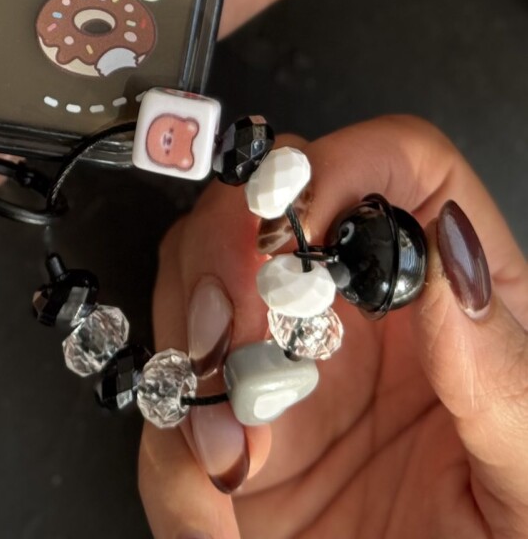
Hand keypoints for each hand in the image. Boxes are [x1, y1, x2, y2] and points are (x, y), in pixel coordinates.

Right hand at [139, 117, 527, 538]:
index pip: (399, 171)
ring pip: (198, 298)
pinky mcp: (237, 477)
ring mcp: (290, 397)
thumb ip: (504, 377)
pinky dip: (175, 461)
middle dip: (233, 251)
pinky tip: (221, 502)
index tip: (307, 212)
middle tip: (242, 324)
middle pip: (270, 212)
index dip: (348, 162)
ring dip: (192, 347)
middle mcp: (362, 335)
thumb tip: (450, 259)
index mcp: (451, 310)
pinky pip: (170, 434)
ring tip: (238, 434)